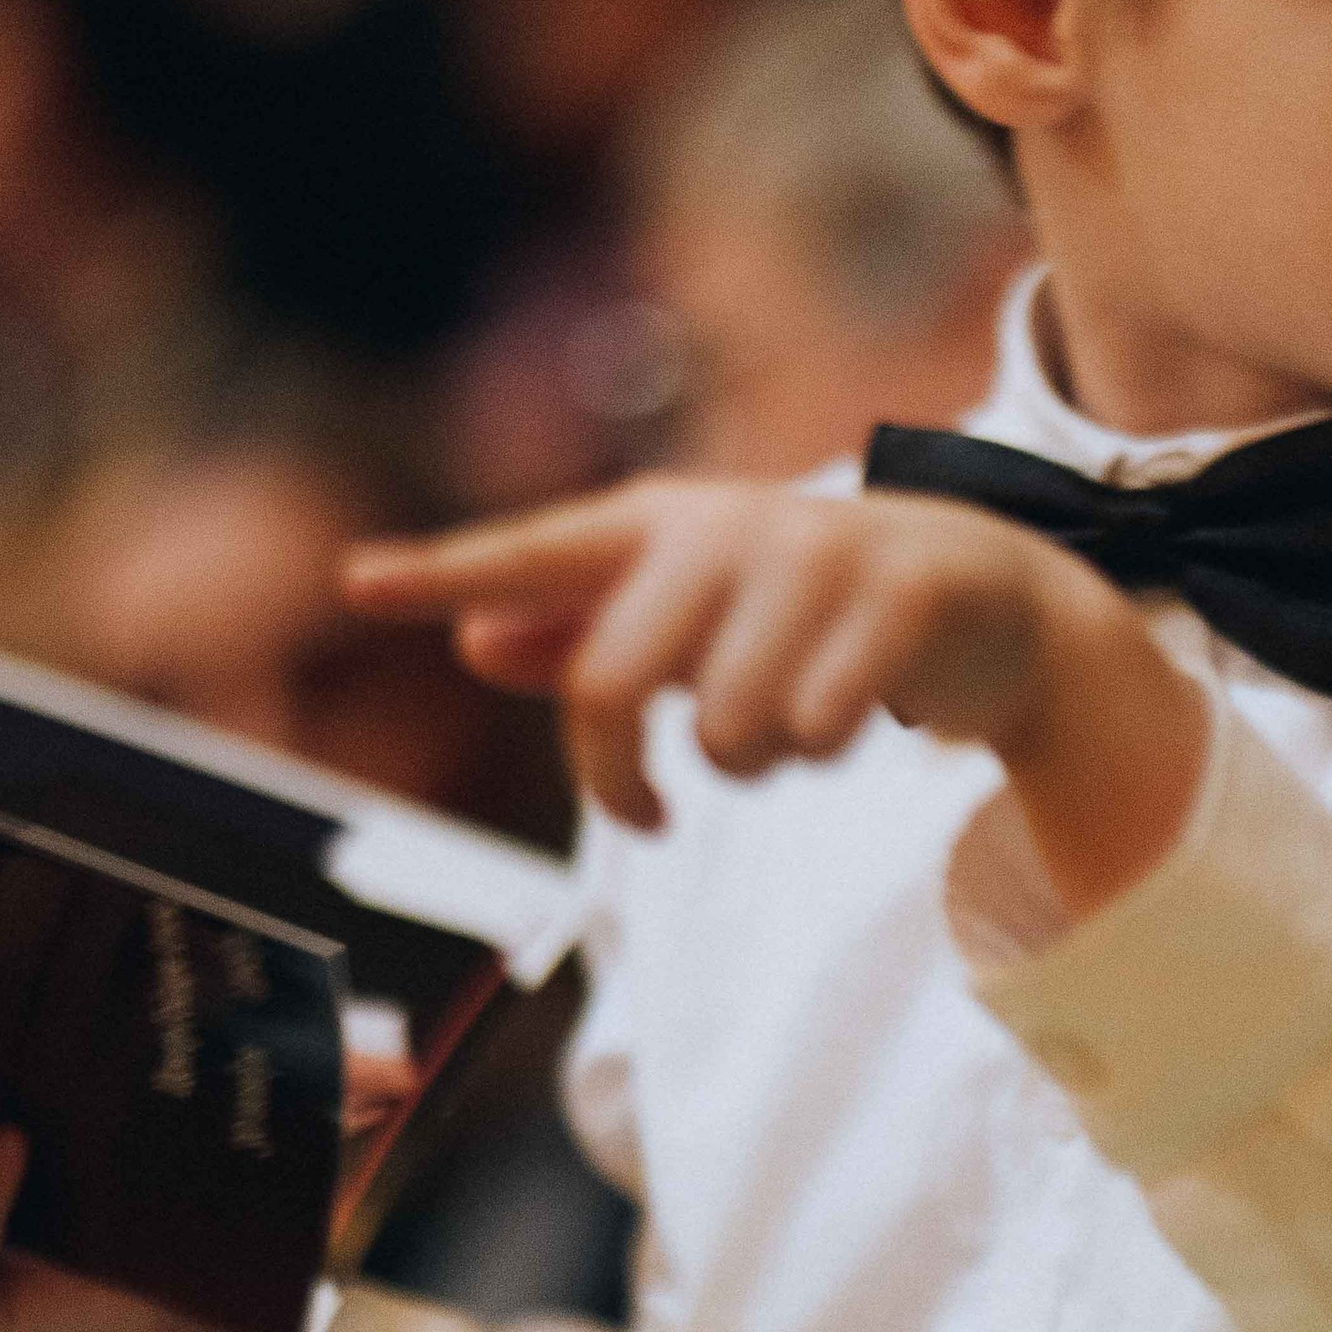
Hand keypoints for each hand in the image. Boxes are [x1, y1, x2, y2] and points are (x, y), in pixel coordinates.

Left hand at [346, 475, 1210, 915]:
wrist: (977, 586)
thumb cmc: (795, 610)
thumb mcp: (688, 616)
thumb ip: (583, 632)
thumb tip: (477, 641)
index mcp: (658, 525)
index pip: (535, 551)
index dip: (445, 570)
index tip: (354, 580)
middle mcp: (726, 525)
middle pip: (612, 682)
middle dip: (621, 775)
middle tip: (646, 806)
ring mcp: (818, 554)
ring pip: (726, 730)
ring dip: (748, 766)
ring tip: (782, 730)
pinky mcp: (900, 597)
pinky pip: (819, 728)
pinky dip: (822, 750)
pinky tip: (849, 717)